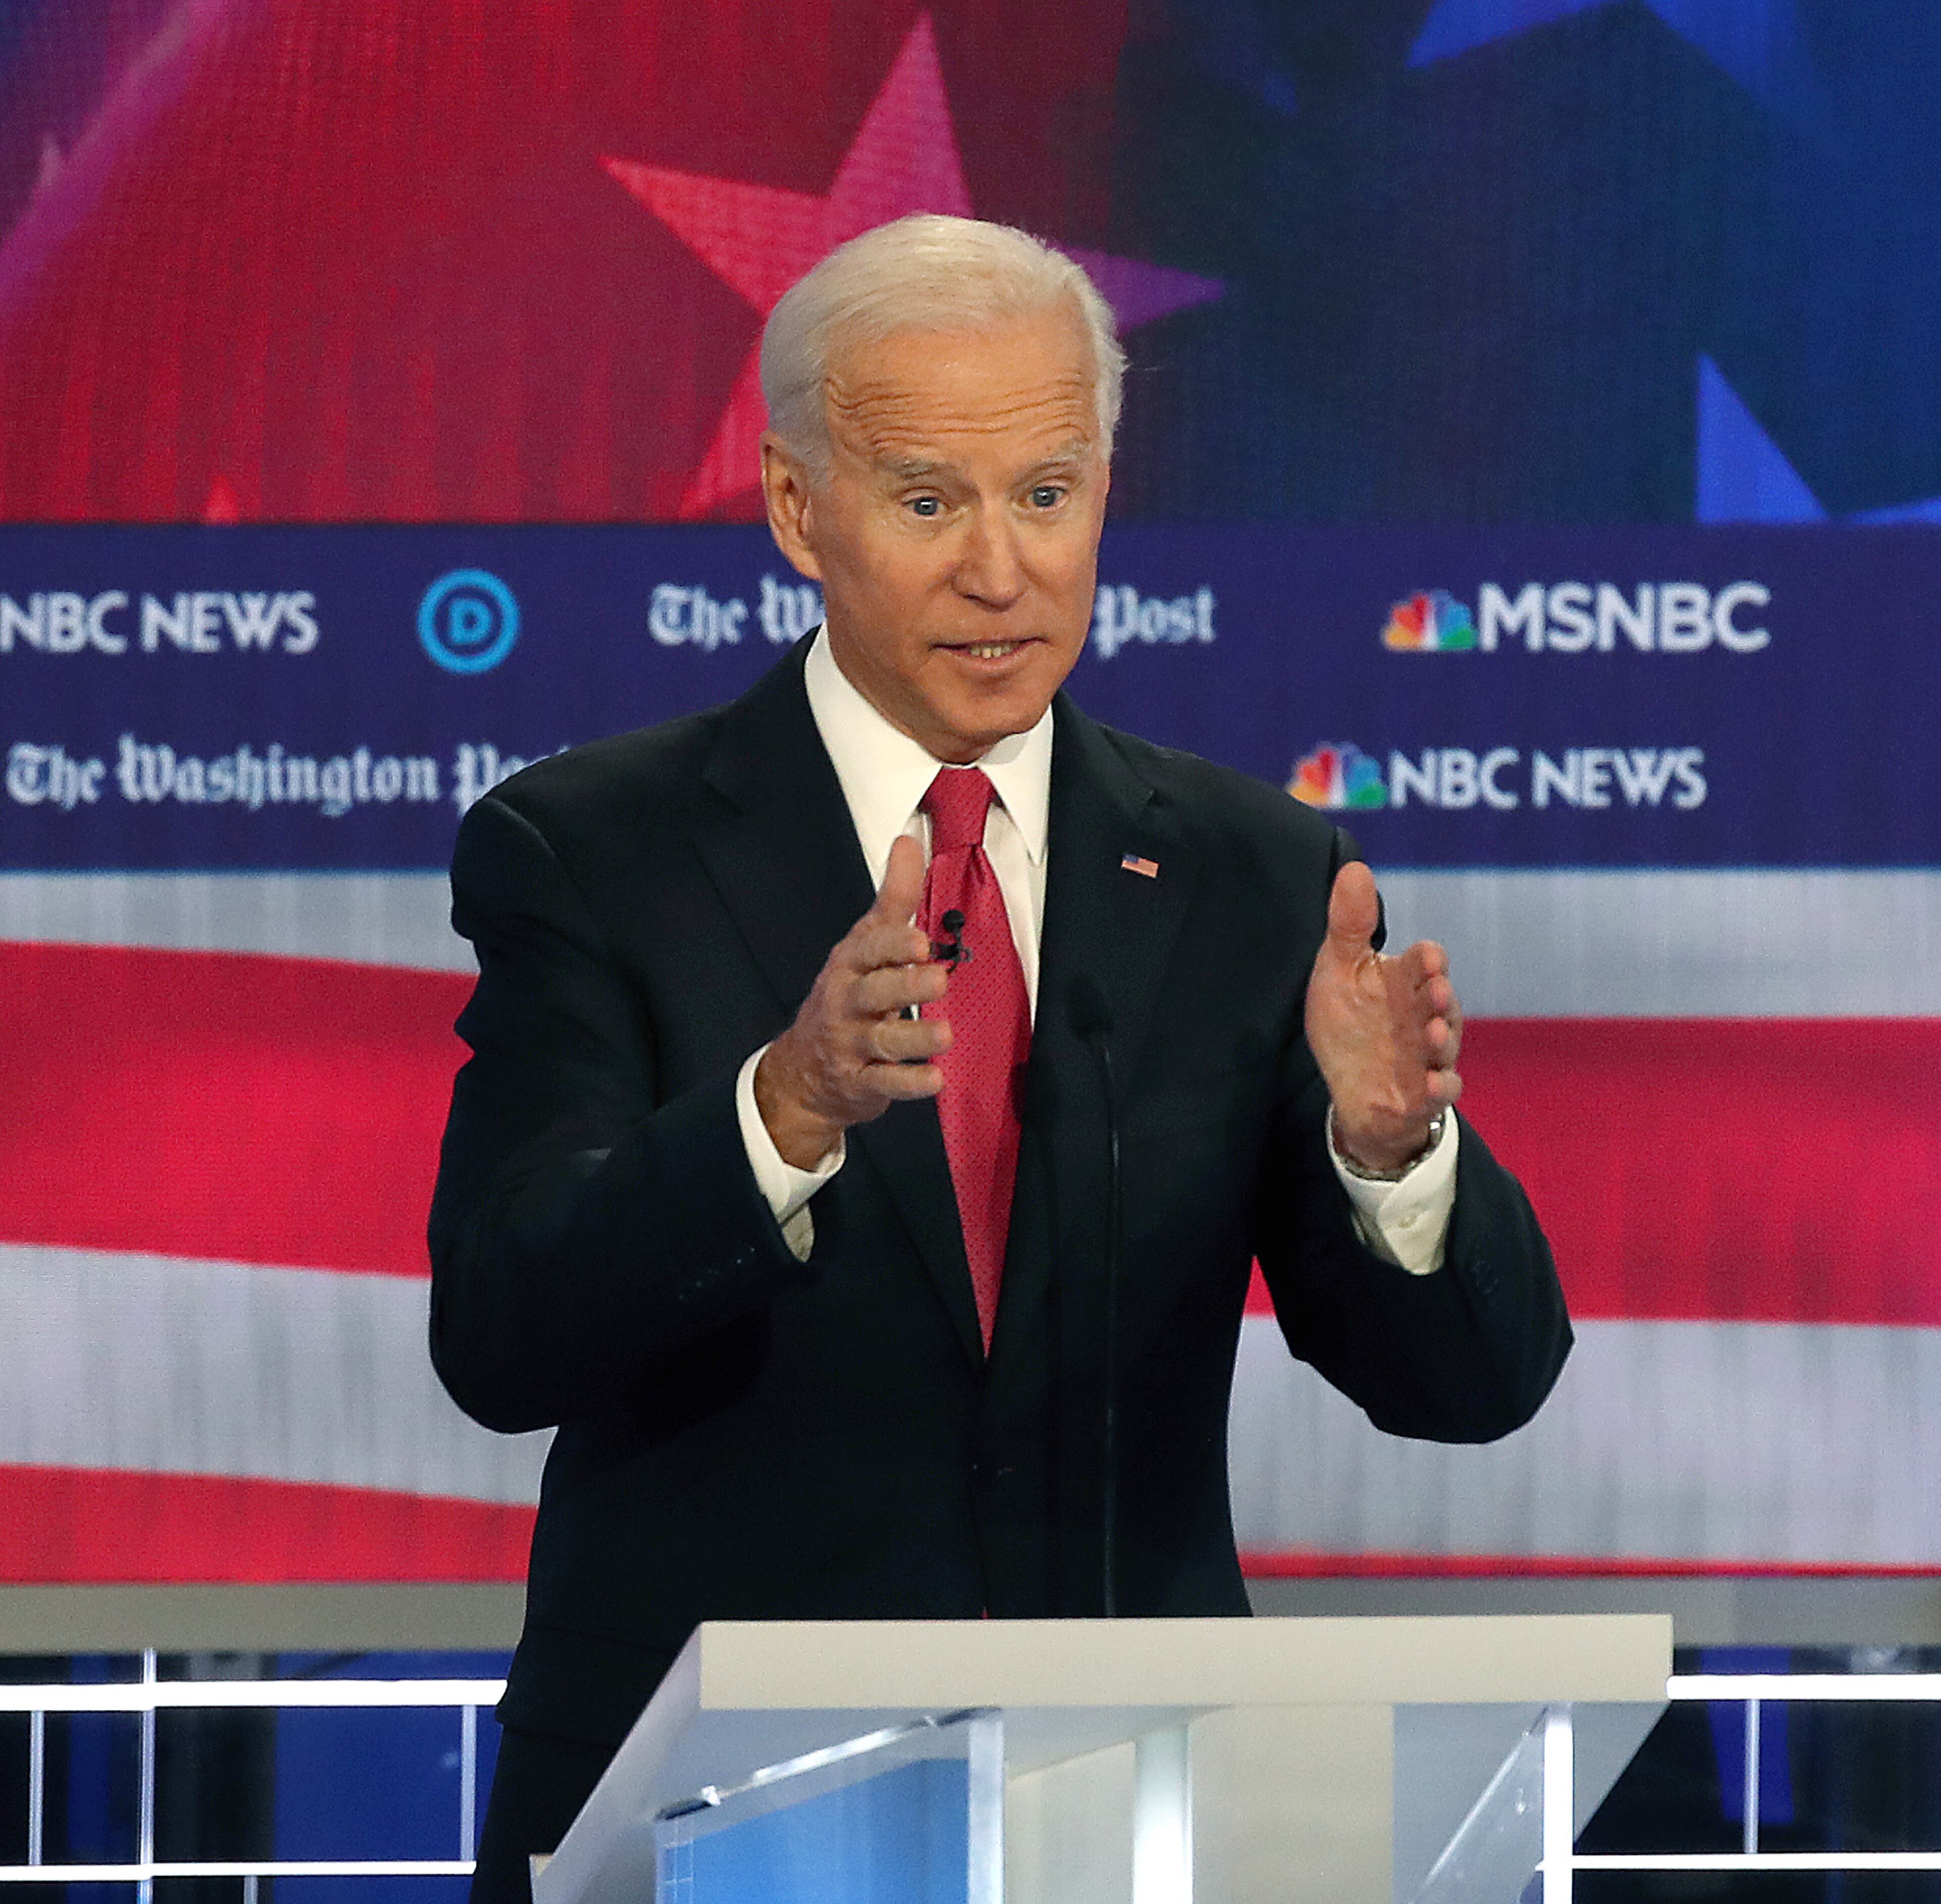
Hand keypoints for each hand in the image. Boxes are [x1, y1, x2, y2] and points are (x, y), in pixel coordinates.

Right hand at [754, 834, 952, 1167]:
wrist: (804, 1069)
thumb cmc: (848, 994)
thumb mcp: (866, 942)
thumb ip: (893, 896)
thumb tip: (908, 841)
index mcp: (850, 964)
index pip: (870, 950)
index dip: (894, 946)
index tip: (920, 941)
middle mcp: (846, 1003)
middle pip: (875, 993)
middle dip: (906, 985)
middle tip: (939, 978)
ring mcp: (850, 1045)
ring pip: (883, 1041)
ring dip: (914, 1038)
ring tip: (945, 1035)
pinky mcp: (860, 1081)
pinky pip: (884, 1083)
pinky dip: (909, 1084)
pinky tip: (935, 1081)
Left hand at [1304, 860, 1462, 1172]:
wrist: (1350, 1087)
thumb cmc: (1350, 1022)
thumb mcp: (1340, 970)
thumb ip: (1349, 925)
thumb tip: (1354, 867)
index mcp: (1406, 981)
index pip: (1427, 962)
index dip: (1429, 960)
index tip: (1424, 958)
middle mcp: (1424, 1014)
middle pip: (1442, 1002)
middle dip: (1441, 997)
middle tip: (1437, 992)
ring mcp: (1427, 1055)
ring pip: (1446, 1045)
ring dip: (1443, 1040)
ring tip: (1434, 1035)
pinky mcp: (1424, 1093)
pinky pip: (1441, 1090)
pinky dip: (1438, 1088)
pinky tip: (1430, 1084)